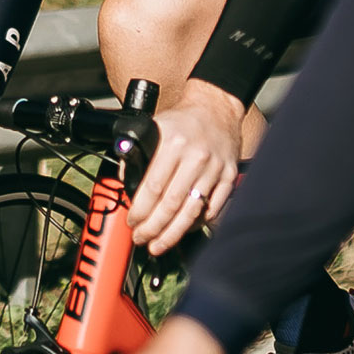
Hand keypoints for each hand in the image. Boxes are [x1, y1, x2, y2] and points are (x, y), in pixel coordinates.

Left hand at [128, 79, 244, 255]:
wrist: (216, 108)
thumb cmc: (182, 122)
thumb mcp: (153, 128)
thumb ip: (137, 155)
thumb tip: (124, 183)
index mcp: (173, 144)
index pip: (153, 188)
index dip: (140, 211)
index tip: (132, 223)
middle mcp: (196, 157)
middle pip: (171, 204)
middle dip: (154, 228)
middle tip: (142, 240)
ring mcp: (215, 169)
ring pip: (192, 211)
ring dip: (174, 233)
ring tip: (159, 245)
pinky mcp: (229, 176)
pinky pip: (214, 208)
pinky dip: (199, 223)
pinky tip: (184, 230)